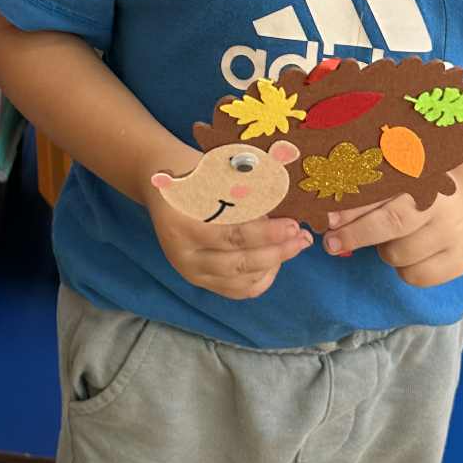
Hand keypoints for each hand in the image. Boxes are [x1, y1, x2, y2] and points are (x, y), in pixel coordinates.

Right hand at [148, 157, 312, 299]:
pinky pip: (237, 290)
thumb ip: (245, 194)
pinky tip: (276, 261)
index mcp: (181, 224)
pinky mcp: (199, 280)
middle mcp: (183, 255)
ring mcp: (190, 271)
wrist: (161, 188)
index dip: (266, 233)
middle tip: (301, 237)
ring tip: (295, 246)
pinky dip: (260, 279)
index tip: (293, 224)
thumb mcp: (214, 174)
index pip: (231, 235)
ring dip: (273, 264)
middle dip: (276, 251)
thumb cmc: (193, 173)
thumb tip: (286, 209)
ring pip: (240, 280)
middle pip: (238, 262)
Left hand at [322, 175, 462, 286]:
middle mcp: (442, 204)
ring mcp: (455, 233)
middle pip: (392, 222)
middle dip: (356, 235)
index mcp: (423, 175)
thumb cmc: (419, 195)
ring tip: (391, 240)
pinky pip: (416, 276)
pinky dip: (404, 270)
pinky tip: (410, 255)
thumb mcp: (398, 183)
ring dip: (384, 252)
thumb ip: (367, 193)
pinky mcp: (460, 261)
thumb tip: (328, 216)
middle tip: (331, 243)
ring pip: (400, 254)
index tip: (329, 218)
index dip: (353, 206)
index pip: (383, 191)